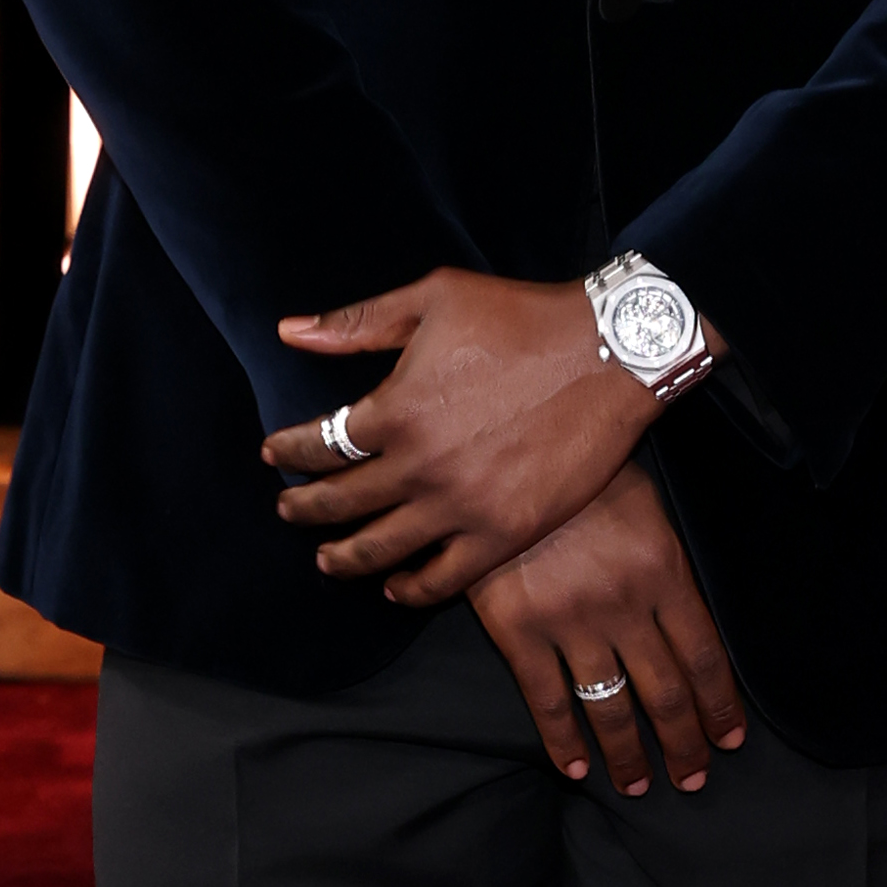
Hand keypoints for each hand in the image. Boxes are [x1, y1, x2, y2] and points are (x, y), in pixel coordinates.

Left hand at [263, 268, 663, 601]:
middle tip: (288, 512)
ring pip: (381, 549)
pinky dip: (411, 588)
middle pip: (340, 503)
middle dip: (303, 509)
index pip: (320, 445)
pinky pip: (444, 578)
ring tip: (327, 559)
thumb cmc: (522, 317)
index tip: (277, 457)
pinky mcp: (504, 533)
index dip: (290, 453)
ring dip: (344, 557)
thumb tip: (289, 331)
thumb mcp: (433, 298)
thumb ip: (358, 322)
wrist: (609, 352)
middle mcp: (419, 467)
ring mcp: (461, 507)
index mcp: (395, 410)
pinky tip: (396, 587)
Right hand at [470, 468, 747, 796]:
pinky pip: (548, 700)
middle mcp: (625, 606)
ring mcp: (571, 621)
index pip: (705, 657)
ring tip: (639, 785)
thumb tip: (684, 625)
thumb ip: (666, 567)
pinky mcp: (519, 630)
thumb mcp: (645, 506)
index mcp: (664, 572)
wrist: (504, 452)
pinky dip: (565, 741)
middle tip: (692, 778)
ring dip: (630, 755)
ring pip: (612, 707)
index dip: (720, 706)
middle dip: (684, 743)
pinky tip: (579, 769)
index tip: (729, 740)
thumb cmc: (582, 473)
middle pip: (666, 692)